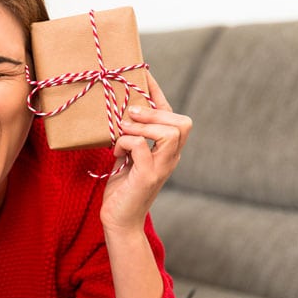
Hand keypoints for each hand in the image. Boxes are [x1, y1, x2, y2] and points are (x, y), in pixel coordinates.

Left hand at [100, 72, 191, 232]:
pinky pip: (140, 146)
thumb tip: (122, 114)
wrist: (119, 221)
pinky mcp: (147, 177)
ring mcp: (162, 168)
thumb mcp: (127, 158)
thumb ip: (131, 139)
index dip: (160, 95)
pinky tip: (116, 155)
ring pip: (169, 132)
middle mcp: (171, 158)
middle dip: (155, 112)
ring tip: (122, 134)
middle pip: (182, 123)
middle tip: (131, 116)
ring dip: (141, 127)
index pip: (173, 117)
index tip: (145, 77)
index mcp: (167, 151)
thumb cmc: (121, 190)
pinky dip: (125, 143)